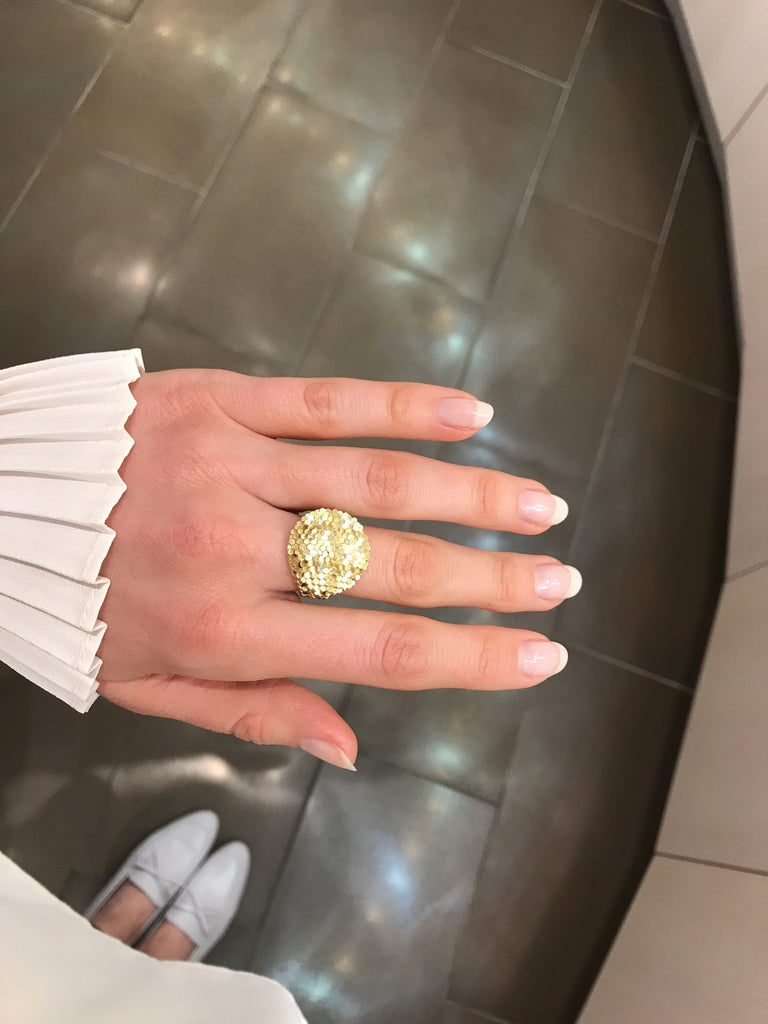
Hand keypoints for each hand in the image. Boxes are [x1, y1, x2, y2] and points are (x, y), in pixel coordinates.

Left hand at [98, 371, 578, 768]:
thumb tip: (350, 745)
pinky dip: (405, 406)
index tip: (540, 655)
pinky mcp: (219, 398)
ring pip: (375, 478)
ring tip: (538, 505)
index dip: (471, 657)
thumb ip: (254, 711)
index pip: (378, 651)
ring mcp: (231, 463)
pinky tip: (471, 412)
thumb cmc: (75, 603)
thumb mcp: (147, 686)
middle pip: (394, 564)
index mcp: (224, 631)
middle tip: (559, 579)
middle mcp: (237, 548)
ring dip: (470, 492)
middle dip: (492, 577)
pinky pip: (326, 400)